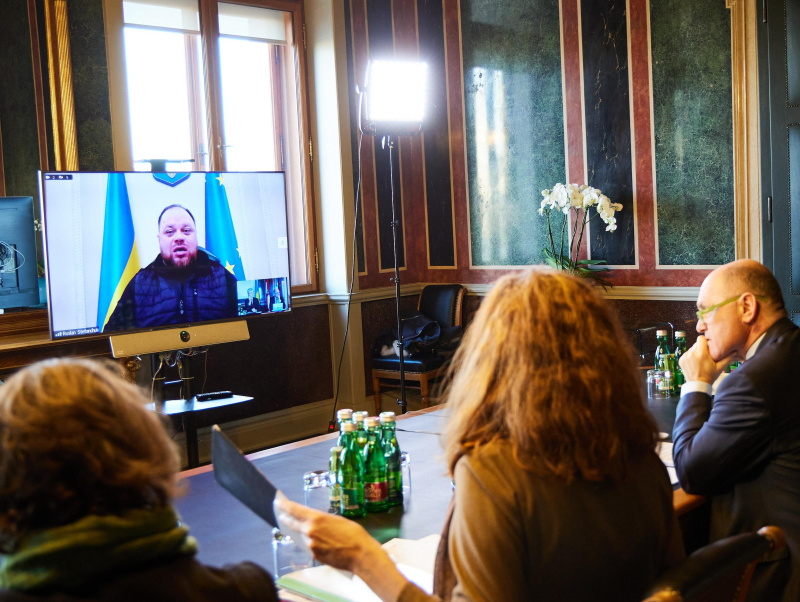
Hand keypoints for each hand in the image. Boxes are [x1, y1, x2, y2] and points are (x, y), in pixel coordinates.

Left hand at [275, 499, 408, 601]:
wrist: (360, 554)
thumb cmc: (354, 534)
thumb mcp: (338, 520)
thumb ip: (323, 520)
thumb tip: (315, 523)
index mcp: (317, 518)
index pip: (295, 510)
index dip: (285, 505)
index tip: (278, 502)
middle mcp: (310, 531)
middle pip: (293, 523)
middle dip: (286, 518)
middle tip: (281, 515)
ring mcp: (311, 545)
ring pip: (302, 536)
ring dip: (303, 532)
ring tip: (307, 529)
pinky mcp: (314, 555)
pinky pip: (309, 546)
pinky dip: (311, 542)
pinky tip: (319, 542)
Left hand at [678, 335, 734, 383]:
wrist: (698, 385)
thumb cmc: (710, 376)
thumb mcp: (720, 367)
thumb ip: (727, 358)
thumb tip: (735, 351)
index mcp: (701, 354)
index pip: (700, 338)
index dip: (705, 341)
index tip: (708, 346)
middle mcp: (691, 353)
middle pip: (696, 343)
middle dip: (701, 347)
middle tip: (706, 354)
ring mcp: (685, 357)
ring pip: (691, 348)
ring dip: (696, 352)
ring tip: (700, 360)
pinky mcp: (681, 360)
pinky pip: (687, 353)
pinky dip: (690, 356)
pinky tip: (695, 362)